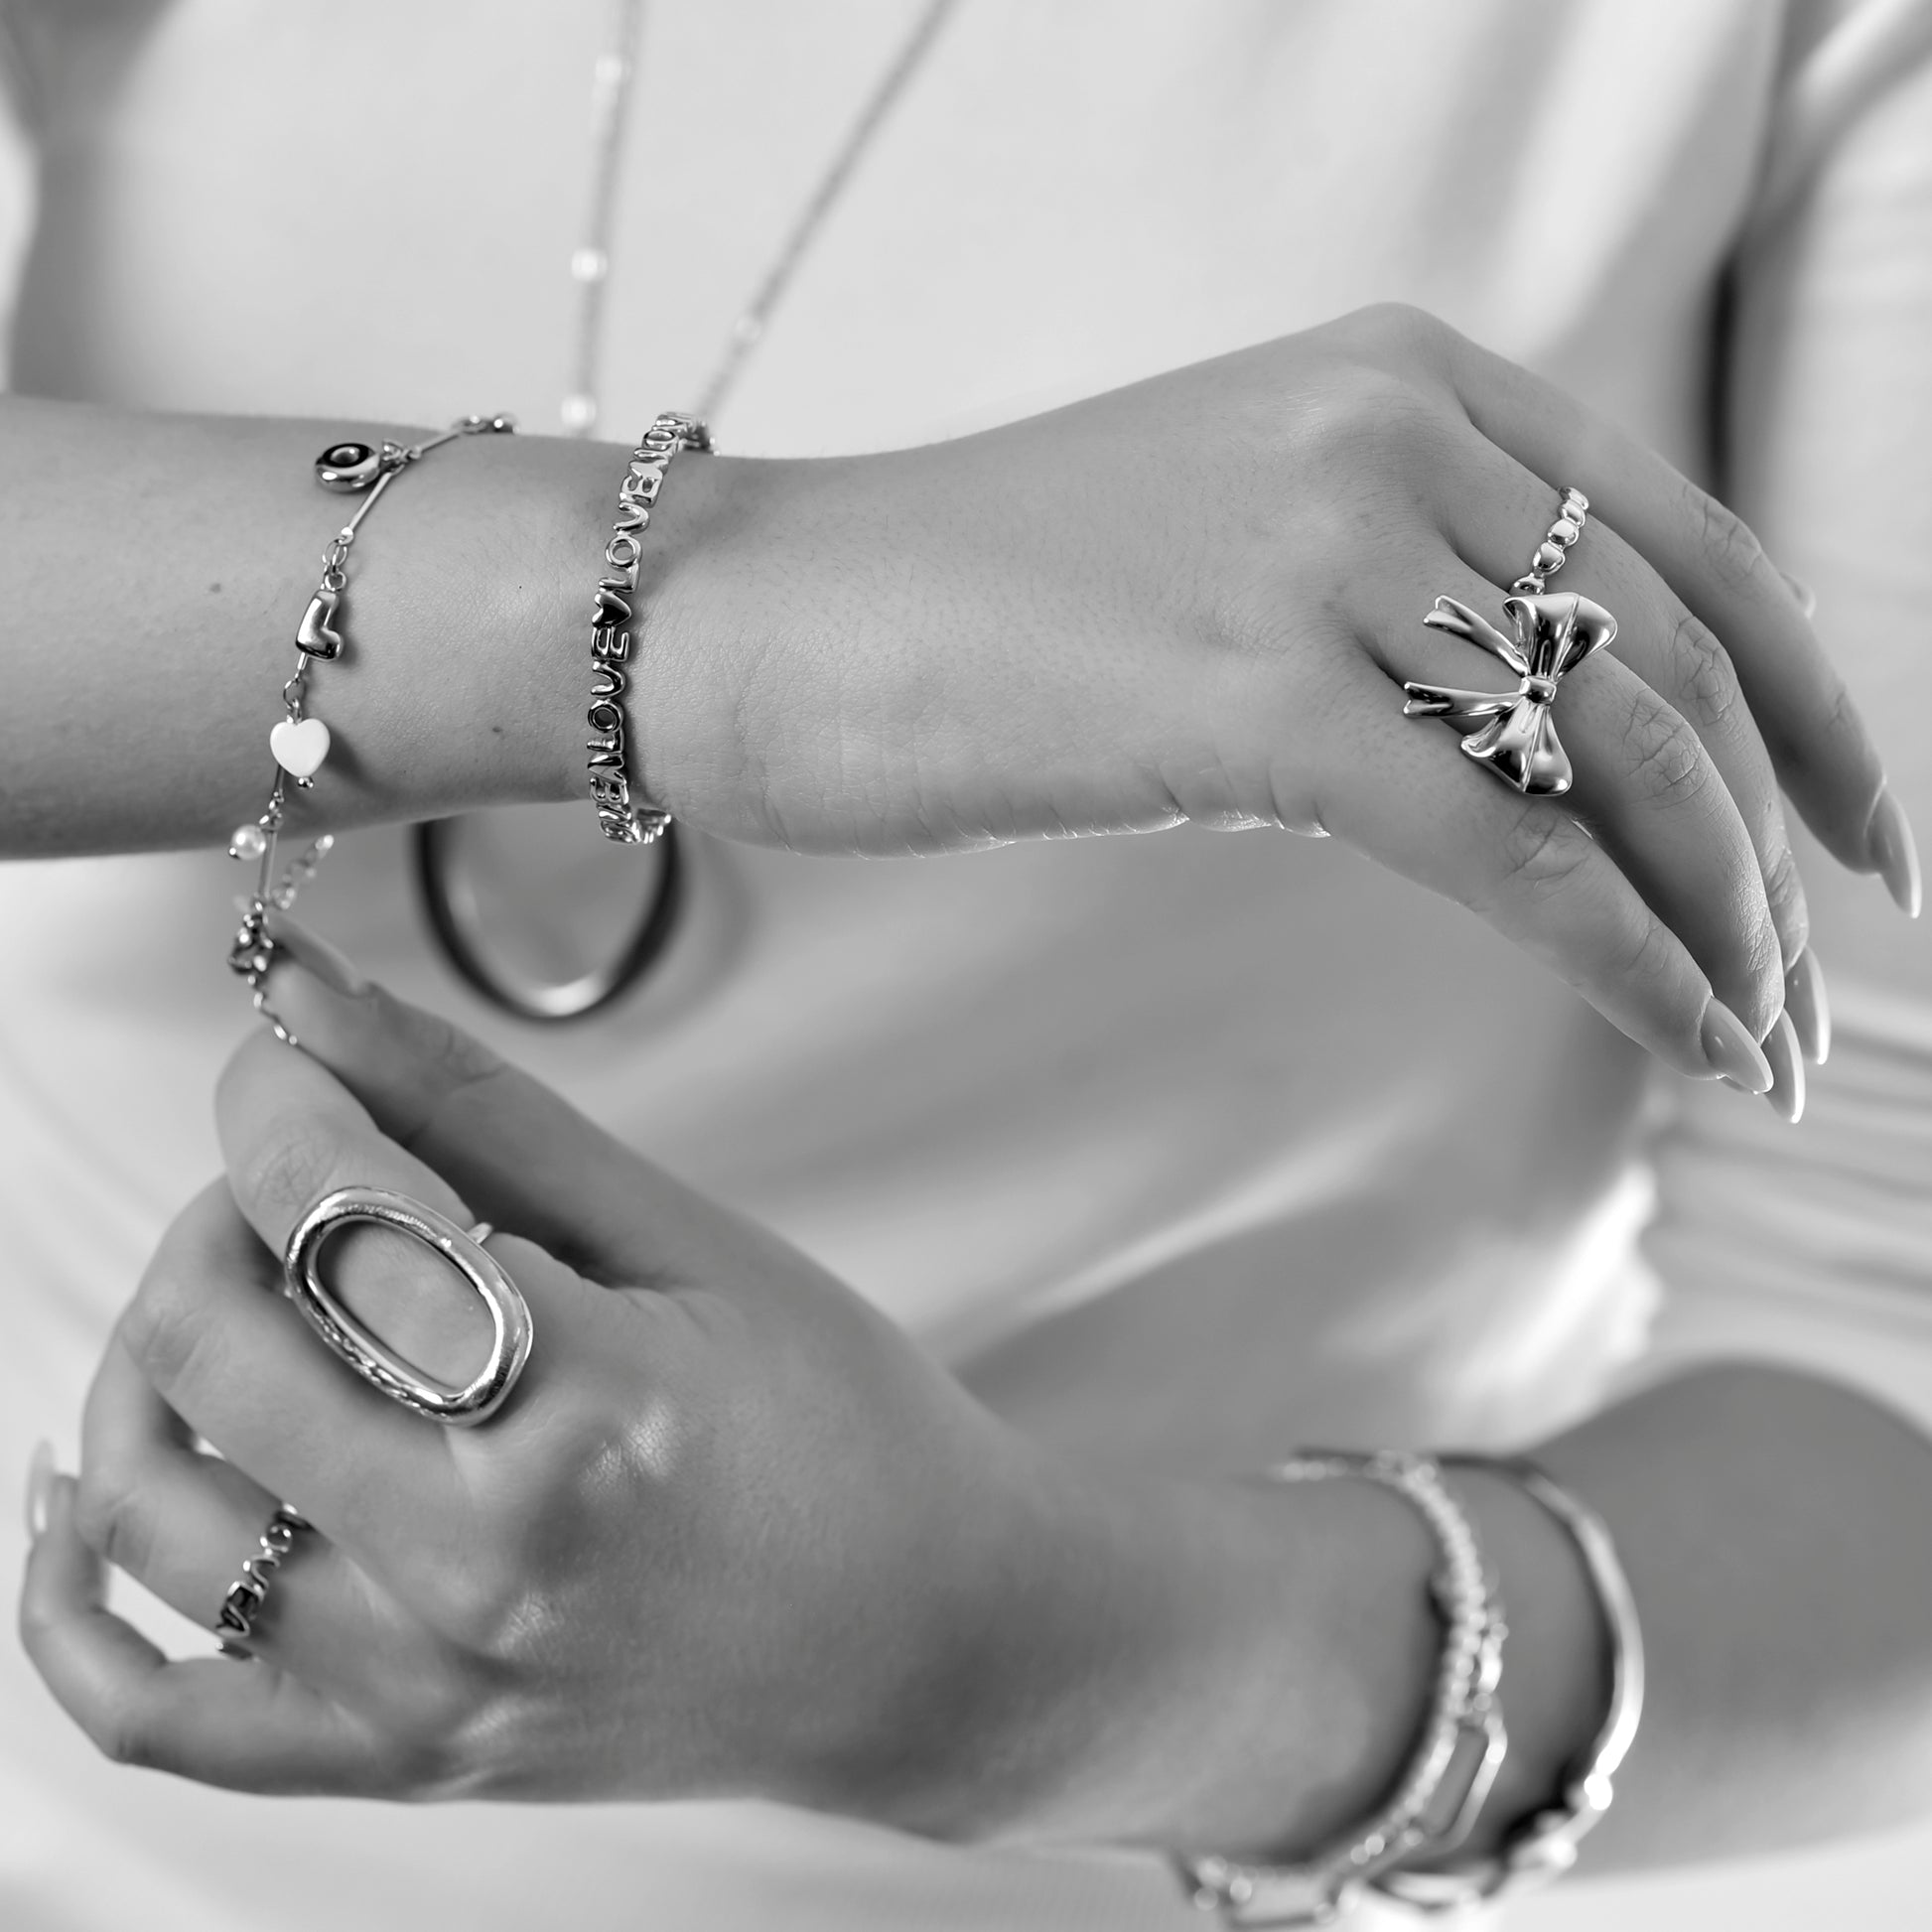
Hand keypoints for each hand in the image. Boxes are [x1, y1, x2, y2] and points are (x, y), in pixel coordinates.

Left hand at [16, 954, 1075, 1822]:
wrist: (929, 1643)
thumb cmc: (847, 1430)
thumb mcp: (696, 1246)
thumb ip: (489, 1120)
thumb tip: (320, 1002)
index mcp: (589, 1412)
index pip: (337, 1213)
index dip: (279, 1096)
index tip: (287, 1048)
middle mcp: (485, 1567)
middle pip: (219, 1340)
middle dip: (223, 1204)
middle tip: (301, 1171)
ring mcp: (427, 1685)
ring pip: (151, 1499)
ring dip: (152, 1352)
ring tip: (239, 1296)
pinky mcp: (400, 1758)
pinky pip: (151, 1707)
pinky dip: (69, 1598)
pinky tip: (83, 1492)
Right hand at [645, 303, 1910, 1080]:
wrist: (755, 613)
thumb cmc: (961, 610)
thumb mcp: (1226, 553)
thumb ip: (1385, 603)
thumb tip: (1521, 758)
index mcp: (1401, 377)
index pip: (1681, 548)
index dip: (1803, 707)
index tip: (1852, 840)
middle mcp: (1391, 431)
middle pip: (1670, 668)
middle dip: (1771, 854)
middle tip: (1806, 998)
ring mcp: (1324, 551)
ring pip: (1618, 765)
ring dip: (1720, 928)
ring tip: (1759, 1053)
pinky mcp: (1257, 694)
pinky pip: (1514, 851)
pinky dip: (1631, 963)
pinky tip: (1689, 1044)